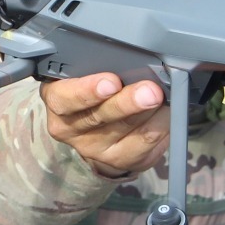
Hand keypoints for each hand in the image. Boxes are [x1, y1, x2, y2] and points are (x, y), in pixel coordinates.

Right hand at [39, 73, 169, 177]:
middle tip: (150, 91)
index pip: (66, 98)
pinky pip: (148, 145)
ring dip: (153, 113)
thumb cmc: (89, 93)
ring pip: (130, 131)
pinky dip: (162, 126)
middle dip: (129, 102)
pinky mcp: (121, 162)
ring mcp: (96, 150)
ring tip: (164, 98)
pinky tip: (166, 114)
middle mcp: (72, 129)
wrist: (92, 131)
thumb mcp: (82, 75)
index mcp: (58, 100)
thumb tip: (135, 62)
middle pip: (102, 116)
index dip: (89, 90)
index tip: (112, 82)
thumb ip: (99, 67)